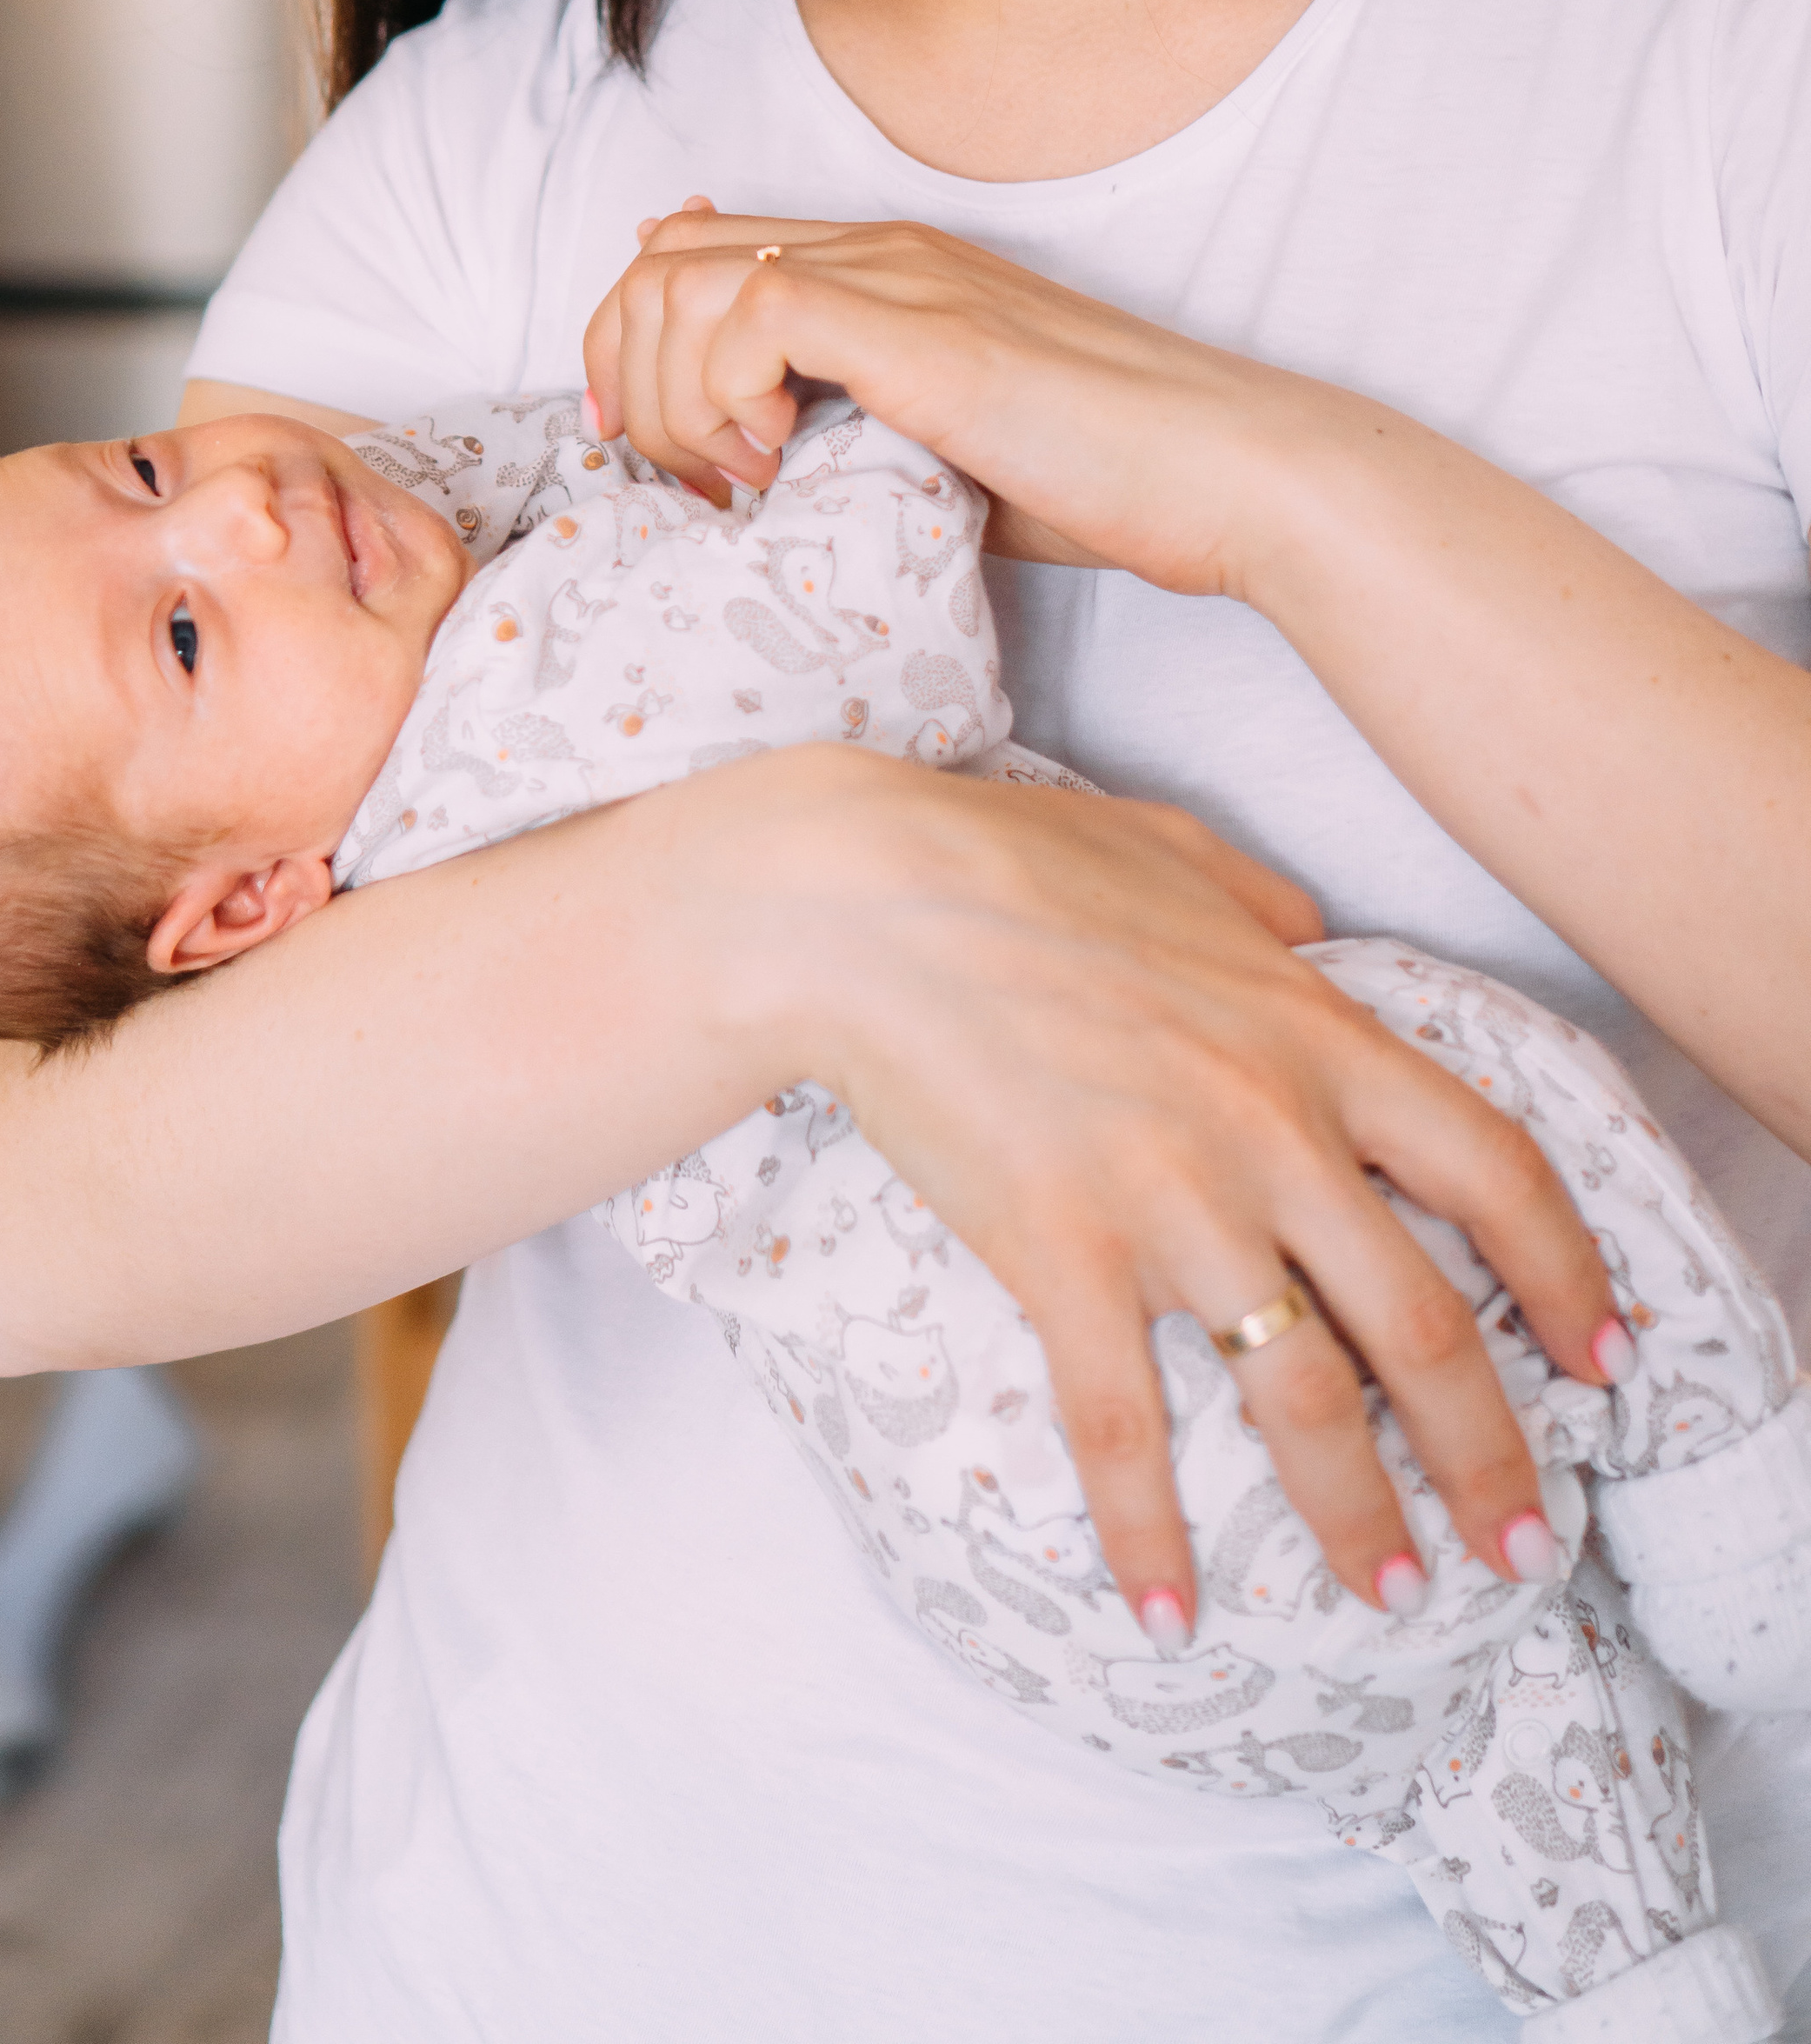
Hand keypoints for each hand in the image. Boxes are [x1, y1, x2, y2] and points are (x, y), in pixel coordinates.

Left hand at [583, 199, 1323, 593]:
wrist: (1227, 473)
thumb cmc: (1104, 478)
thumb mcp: (942, 445)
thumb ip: (852, 423)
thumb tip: (752, 443)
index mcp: (885, 266)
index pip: (694, 249)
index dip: (633, 345)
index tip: (647, 448)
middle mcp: (881, 249)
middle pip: (663, 257)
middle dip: (626, 371)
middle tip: (674, 475)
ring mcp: (900, 277)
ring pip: (683, 279)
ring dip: (675, 394)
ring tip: (737, 479)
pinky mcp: (920, 326)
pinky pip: (756, 310)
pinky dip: (728, 391)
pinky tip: (780, 461)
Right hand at [775, 756, 1615, 1634]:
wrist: (867, 898)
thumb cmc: (1013, 861)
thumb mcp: (1178, 855)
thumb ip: (1268, 909)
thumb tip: (1312, 937)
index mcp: (1316, 1033)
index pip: (1495, 1173)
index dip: (1567, 1277)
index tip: (1600, 1358)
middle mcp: (1273, 1131)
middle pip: (1427, 1326)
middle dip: (1493, 1457)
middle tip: (1523, 1547)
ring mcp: (1171, 1199)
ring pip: (1304, 1399)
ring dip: (1358, 1516)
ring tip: (1388, 1589)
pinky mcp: (1060, 1251)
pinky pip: (1123, 1427)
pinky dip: (1150, 1534)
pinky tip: (1167, 1613)